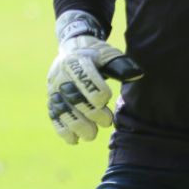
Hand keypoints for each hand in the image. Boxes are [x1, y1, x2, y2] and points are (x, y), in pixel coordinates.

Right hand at [47, 11, 142, 144]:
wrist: (73, 49)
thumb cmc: (95, 53)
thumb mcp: (107, 53)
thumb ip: (120, 64)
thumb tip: (137, 75)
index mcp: (75, 61)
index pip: (86, 80)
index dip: (99, 93)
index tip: (108, 97)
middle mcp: (60, 76)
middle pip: (75, 99)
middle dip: (92, 114)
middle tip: (107, 122)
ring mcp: (54, 89)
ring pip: (63, 111)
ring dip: (77, 126)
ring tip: (91, 135)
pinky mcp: (51, 100)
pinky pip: (54, 117)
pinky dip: (63, 130)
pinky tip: (74, 139)